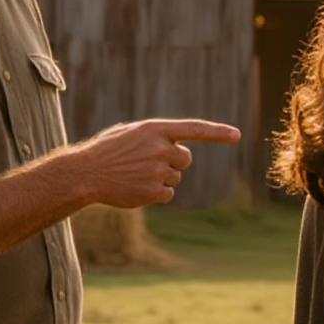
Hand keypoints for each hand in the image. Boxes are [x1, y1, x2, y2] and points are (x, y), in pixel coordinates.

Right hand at [79, 118, 240, 208]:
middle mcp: (160, 148)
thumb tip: (180, 148)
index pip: (195, 129)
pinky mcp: (154, 191)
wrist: (87, 172)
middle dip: (173, 162)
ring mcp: (158, 170)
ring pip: (175, 178)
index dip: (217, 133)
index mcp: (155, 129)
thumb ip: (157, 137)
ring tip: (136, 175)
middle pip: (185, 159)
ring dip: (161, 178)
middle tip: (149, 163)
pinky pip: (168, 194)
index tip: (237, 135)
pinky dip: (157, 194)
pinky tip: (137, 188)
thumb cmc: (108, 151)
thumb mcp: (131, 133)